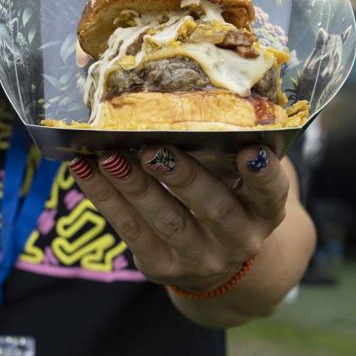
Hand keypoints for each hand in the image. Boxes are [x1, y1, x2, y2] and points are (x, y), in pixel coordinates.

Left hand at [68, 145, 287, 292]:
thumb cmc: (223, 195)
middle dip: (183, 177)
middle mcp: (239, 237)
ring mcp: (201, 257)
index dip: (263, 174)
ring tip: (109, 157)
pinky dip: (105, 196)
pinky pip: (130, 230)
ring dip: (135, 187)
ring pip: (167, 221)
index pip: (271, 192)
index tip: (251, 150)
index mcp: (264, 210)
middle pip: (213, 207)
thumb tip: (175, 88)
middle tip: (153, 149)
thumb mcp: (233, 176)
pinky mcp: (162, 266)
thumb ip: (220, 143)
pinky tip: (83, 169)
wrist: (215, 261)